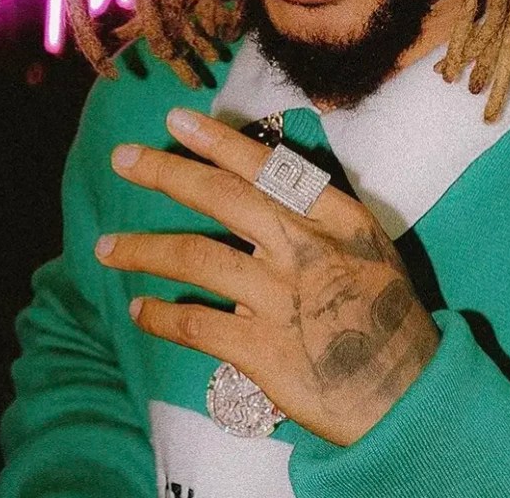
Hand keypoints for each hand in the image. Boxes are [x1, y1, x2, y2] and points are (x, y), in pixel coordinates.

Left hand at [95, 109, 439, 446]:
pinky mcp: (262, 349)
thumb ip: (318, 216)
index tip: (176, 120)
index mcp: (335, 217)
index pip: (267, 166)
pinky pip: (196, 325)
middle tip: (122, 159)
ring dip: (143, 250)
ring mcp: (281, 298)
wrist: (405, 389)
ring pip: (196, 258)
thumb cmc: (384, 311)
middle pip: (222, 198)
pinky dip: (160, 316)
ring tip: (105, 248)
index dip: (217, 141)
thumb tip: (259, 189)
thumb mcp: (367, 245)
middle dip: (167, 173)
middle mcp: (305, 247)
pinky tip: (138, 310)